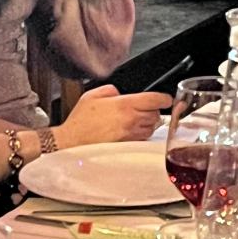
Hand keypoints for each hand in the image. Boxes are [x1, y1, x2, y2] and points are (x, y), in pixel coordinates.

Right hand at [55, 85, 171, 147]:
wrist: (72, 144)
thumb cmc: (80, 122)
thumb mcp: (93, 95)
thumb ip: (110, 90)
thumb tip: (118, 93)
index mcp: (125, 105)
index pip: (155, 100)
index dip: (164, 98)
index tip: (166, 98)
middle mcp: (131, 121)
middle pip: (156, 115)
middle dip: (154, 110)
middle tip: (147, 108)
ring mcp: (130, 136)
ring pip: (151, 128)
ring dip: (148, 123)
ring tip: (137, 120)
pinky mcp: (127, 148)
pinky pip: (142, 140)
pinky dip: (141, 134)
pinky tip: (130, 131)